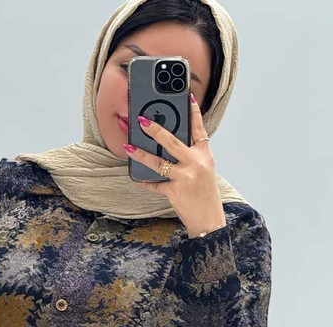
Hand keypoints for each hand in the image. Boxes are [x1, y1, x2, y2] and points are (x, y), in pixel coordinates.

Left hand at [123, 95, 225, 237]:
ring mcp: (185, 177)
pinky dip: (145, 181)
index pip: (199, 129)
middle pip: (172, 142)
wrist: (209, 220)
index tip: (186, 97)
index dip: (193, 112)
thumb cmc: (205, 194)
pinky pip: (155, 184)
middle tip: (141, 120)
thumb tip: (168, 145)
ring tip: (128, 147)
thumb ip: (191, 156)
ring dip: (141, 154)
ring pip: (158, 162)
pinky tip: (136, 177)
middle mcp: (196, 163)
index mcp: (205, 155)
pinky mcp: (174, 191)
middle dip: (155, 129)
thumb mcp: (204, 170)